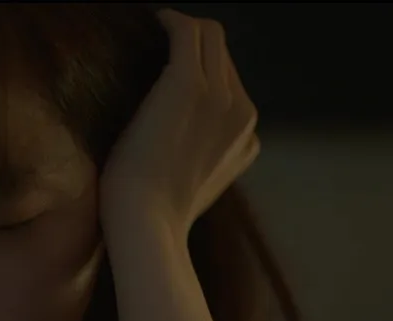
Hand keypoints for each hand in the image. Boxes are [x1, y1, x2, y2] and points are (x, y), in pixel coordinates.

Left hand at [98, 11, 258, 320]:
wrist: (146, 227)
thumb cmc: (151, 217)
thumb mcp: (187, 187)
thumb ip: (198, 158)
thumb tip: (178, 139)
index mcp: (247, 139)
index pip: (230, 83)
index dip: (202, 69)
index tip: (170, 66)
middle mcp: (242, 114)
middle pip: (223, 55)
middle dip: (193, 44)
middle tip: (158, 43)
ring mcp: (219, 97)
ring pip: (209, 36)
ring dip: (181, 29)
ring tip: (154, 32)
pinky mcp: (188, 85)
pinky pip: (187, 31)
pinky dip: (170, 20)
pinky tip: (152, 23)